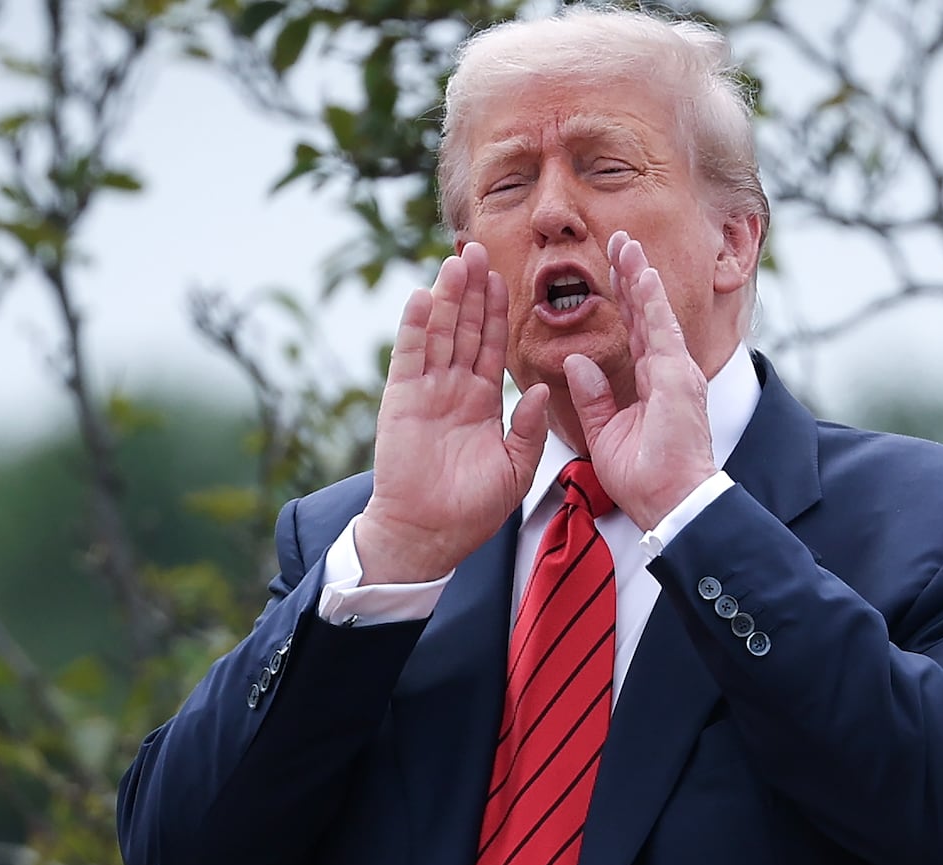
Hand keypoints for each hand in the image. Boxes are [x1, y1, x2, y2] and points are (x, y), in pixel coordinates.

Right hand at [357, 242, 548, 583]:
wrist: (429, 535)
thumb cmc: (472, 509)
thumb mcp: (516, 468)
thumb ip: (527, 428)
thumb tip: (541, 389)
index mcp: (482, 401)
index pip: (491, 346)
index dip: (498, 312)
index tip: (507, 278)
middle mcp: (453, 389)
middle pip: (465, 328)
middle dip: (473, 290)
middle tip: (479, 250)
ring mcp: (426, 391)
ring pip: (439, 333)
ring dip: (448, 296)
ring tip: (456, 259)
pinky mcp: (401, 399)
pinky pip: (410, 356)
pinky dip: (416, 326)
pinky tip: (424, 296)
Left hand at [563, 231, 718, 529]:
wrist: (671, 505)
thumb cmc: (645, 480)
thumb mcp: (605, 434)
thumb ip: (592, 396)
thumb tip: (574, 362)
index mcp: (652, 384)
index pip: (635, 332)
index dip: (623, 300)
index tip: (612, 271)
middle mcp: (668, 372)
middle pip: (645, 314)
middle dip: (631, 276)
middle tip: (619, 242)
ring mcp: (676, 372)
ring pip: (654, 313)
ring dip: (639, 276)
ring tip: (625, 244)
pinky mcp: (678, 378)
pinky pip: (661, 330)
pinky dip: (650, 299)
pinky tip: (640, 273)